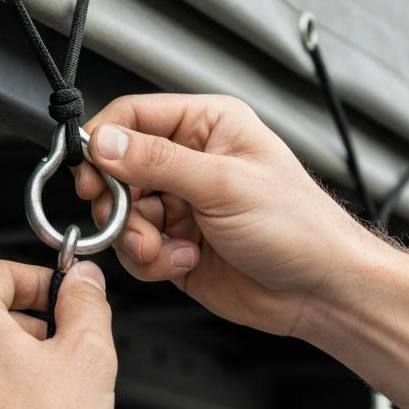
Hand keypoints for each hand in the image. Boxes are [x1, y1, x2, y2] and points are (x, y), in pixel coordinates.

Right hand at [74, 94, 375, 336]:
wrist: (320, 291)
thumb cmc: (299, 227)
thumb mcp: (223, 184)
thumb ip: (157, 162)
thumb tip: (106, 143)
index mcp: (206, 127)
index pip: (133, 116)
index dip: (103, 141)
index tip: (88, 170)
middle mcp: (189, 162)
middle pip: (117, 169)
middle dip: (117, 200)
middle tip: (126, 217)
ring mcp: (180, 205)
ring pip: (121, 213)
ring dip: (135, 236)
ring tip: (164, 247)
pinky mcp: (173, 244)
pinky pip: (134, 249)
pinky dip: (149, 261)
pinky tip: (182, 260)